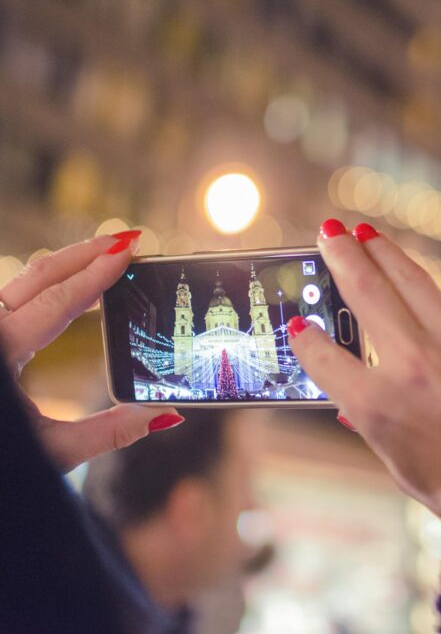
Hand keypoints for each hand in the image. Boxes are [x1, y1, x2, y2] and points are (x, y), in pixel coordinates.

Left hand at [0, 232, 184, 471]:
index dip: (96, 274)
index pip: (58, 301)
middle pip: (40, 275)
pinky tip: (76, 283)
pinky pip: (19, 295)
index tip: (128, 252)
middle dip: (86, 252)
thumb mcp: (54, 451)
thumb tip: (164, 414)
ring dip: (70, 263)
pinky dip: (52, 282)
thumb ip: (110, 433)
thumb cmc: (3, 460)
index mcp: (3, 351)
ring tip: (108, 253)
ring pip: (26, 280)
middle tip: (130, 240)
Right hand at [289, 220, 440, 523]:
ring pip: (410, 279)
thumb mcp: (402, 466)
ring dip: (384, 252)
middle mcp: (410, 364)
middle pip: (365, 291)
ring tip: (367, 235)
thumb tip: (354, 402)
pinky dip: (431, 294)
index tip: (300, 325)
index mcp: (377, 405)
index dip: (305, 338)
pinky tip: (422, 291)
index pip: (322, 354)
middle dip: (341, 256)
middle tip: (329, 233)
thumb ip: (375, 425)